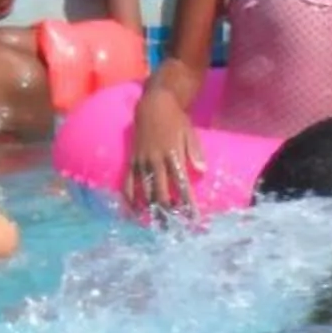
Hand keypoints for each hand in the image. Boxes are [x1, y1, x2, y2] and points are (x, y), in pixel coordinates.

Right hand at [125, 85, 202, 214]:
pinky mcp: (131, 161)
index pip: (181, 184)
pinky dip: (130, 198)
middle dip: (168, 212)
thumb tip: (203, 170)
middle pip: (161, 193)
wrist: (153, 106)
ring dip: (151, 209)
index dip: (186, 202)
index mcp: (173, 155)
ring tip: (157, 223)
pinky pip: (128, 183)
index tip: (192, 217)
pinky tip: (134, 211)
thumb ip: (195, 151)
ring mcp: (142, 161)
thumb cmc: (175, 120)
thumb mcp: (189, 132)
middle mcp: (156, 160)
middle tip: (174, 226)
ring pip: (145, 191)